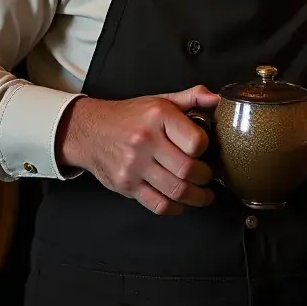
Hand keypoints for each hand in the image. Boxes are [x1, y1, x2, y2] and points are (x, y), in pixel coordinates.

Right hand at [55, 85, 219, 215]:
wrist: (89, 131)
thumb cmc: (129, 116)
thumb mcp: (160, 100)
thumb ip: (192, 97)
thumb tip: (217, 99)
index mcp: (158, 116)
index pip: (196, 141)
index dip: (206, 148)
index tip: (206, 151)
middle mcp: (145, 141)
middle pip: (187, 170)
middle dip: (205, 177)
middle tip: (208, 177)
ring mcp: (134, 166)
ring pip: (176, 191)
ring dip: (197, 197)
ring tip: (204, 195)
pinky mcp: (126, 185)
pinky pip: (158, 205)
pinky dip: (176, 208)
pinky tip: (183, 203)